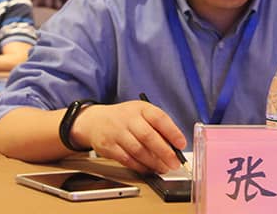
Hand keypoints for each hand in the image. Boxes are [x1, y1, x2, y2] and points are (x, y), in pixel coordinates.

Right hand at [70, 100, 186, 172]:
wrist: (94, 121)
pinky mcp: (109, 147)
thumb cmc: (125, 118)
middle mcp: (128, 119)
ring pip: (138, 150)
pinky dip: (141, 167)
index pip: (159, 118)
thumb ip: (157, 126)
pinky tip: (149, 169)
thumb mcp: (141, 113)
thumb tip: (175, 144)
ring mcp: (117, 133)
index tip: (182, 144)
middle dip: (164, 152)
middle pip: (148, 136)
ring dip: (154, 162)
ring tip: (164, 168)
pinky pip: (127, 160)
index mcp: (140, 108)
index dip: (172, 132)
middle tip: (175, 162)